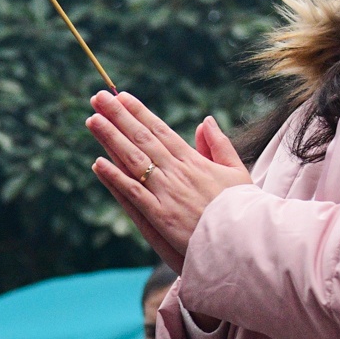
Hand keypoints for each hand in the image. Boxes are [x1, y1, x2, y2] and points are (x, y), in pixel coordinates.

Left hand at [87, 92, 250, 270]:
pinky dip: (115, 178)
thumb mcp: (236, 170)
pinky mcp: (161, 217)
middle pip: (142, 139)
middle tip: (97, 98)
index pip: (160, 130)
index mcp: (193, 161)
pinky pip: (134, 194)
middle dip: (118, 117)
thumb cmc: (243, 208)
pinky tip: (98, 164)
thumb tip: (205, 120)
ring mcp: (167, 194)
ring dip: (111, 139)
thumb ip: (220, 145)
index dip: (139, 112)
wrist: (247, 241)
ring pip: (133, 161)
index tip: (121, 97)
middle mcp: (177, 173)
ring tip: (92, 120)